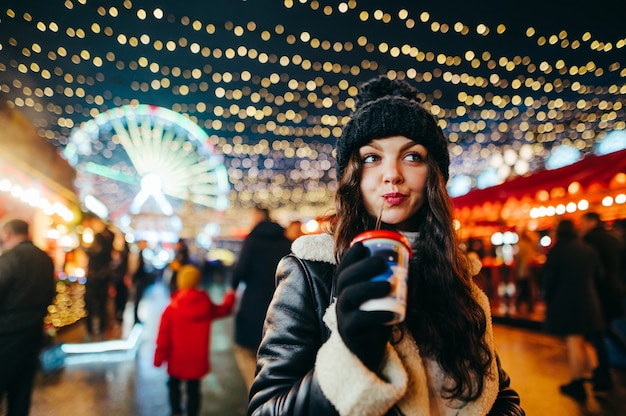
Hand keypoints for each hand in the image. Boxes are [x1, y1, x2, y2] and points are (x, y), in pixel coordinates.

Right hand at [336, 242, 393, 370]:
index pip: (344, 268)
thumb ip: (390, 282)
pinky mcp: (349, 333)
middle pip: (345, 279)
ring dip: (368, 287)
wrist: (368, 352)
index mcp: (347, 290)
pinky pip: (359, 321)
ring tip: (389, 284)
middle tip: (381, 261)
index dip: (351, 256)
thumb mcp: (381, 300)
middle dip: (361, 267)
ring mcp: (343, 316)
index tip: (364, 245)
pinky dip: (376, 315)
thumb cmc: (376, 321)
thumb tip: (412, 262)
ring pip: (349, 296)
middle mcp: (341, 300)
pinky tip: (393, 314)